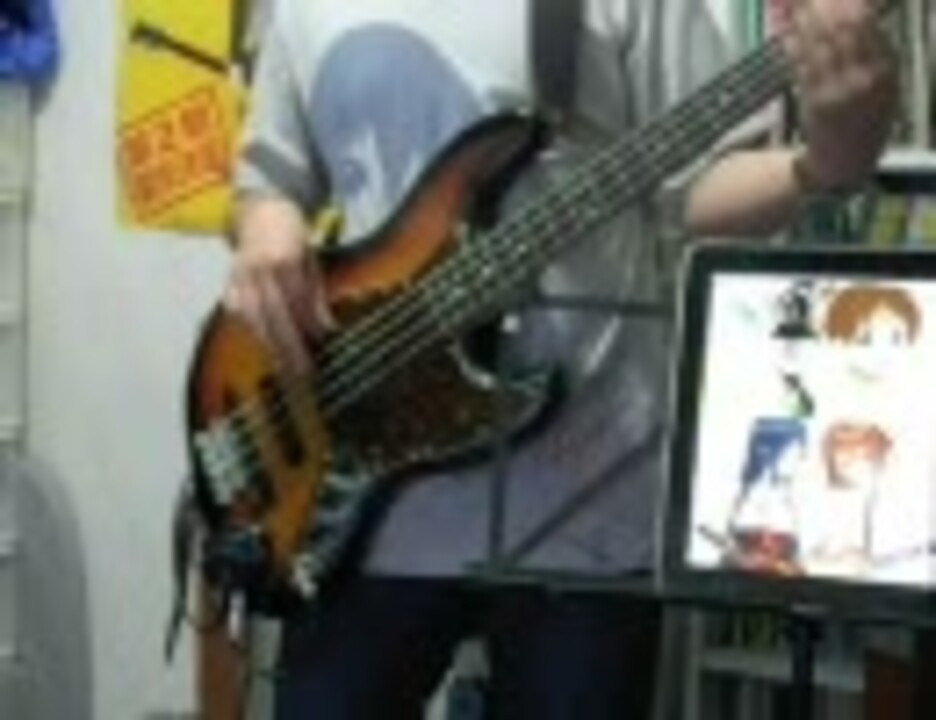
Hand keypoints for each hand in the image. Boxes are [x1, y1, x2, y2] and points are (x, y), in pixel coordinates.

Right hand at [223, 197, 334, 375]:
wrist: (261, 212)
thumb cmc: (293, 239)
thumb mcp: (312, 262)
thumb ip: (316, 296)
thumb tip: (326, 330)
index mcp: (285, 260)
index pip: (297, 301)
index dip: (307, 326)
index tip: (319, 346)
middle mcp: (259, 269)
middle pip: (274, 315)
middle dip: (288, 347)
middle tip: (302, 373)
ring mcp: (240, 276)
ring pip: (253, 318)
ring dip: (269, 346)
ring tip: (284, 369)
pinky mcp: (229, 281)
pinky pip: (237, 311)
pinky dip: (249, 329)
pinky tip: (262, 346)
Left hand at [782, 0, 898, 190]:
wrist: (846, 162)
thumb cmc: (866, 120)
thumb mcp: (886, 87)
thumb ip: (876, 52)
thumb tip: (860, 12)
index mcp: (886, 69)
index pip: (866, 24)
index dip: (848, 2)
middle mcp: (865, 78)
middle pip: (842, 29)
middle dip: (823, 6)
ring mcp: (839, 90)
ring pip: (820, 45)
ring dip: (805, 21)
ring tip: (796, 7)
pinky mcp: (814, 102)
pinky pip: (802, 66)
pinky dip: (793, 47)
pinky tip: (787, 32)